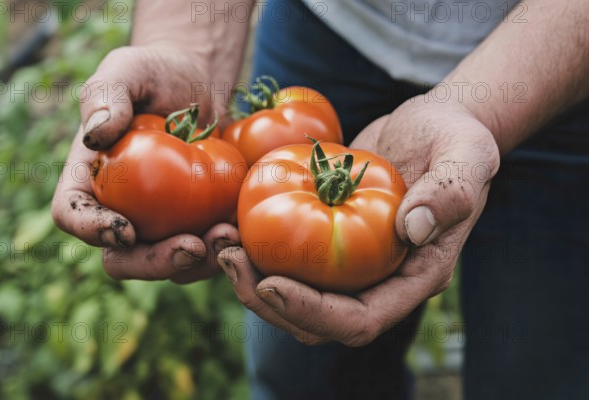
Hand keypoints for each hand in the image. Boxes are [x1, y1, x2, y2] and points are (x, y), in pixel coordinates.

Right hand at [52, 46, 237, 283]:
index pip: (73, 214)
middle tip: (192, 247)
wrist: (199, 85)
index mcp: (91, 179)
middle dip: (156, 262)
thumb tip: (96, 134)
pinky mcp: (198, 222)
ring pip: (170, 264)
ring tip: (229, 236)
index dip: (91, 231)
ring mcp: (162, 222)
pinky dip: (225, 250)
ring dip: (200, 262)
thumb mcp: (127, 69)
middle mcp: (122, 210)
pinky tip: (244, 232)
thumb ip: (106, 94)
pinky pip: (208, 250)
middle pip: (123, 258)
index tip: (125, 230)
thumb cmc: (155, 74)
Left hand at [218, 96, 500, 344]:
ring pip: (293, 294)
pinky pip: (288, 258)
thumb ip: (449, 192)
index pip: (360, 319)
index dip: (312, 312)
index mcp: (414, 276)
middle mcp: (379, 279)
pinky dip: (255, 248)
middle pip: (315, 319)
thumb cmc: (457, 139)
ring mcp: (353, 263)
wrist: (436, 126)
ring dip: (249, 278)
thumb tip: (413, 228)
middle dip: (265, 300)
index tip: (269, 283)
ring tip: (218, 240)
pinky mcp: (331, 238)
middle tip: (227, 257)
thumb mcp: (467, 156)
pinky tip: (230, 221)